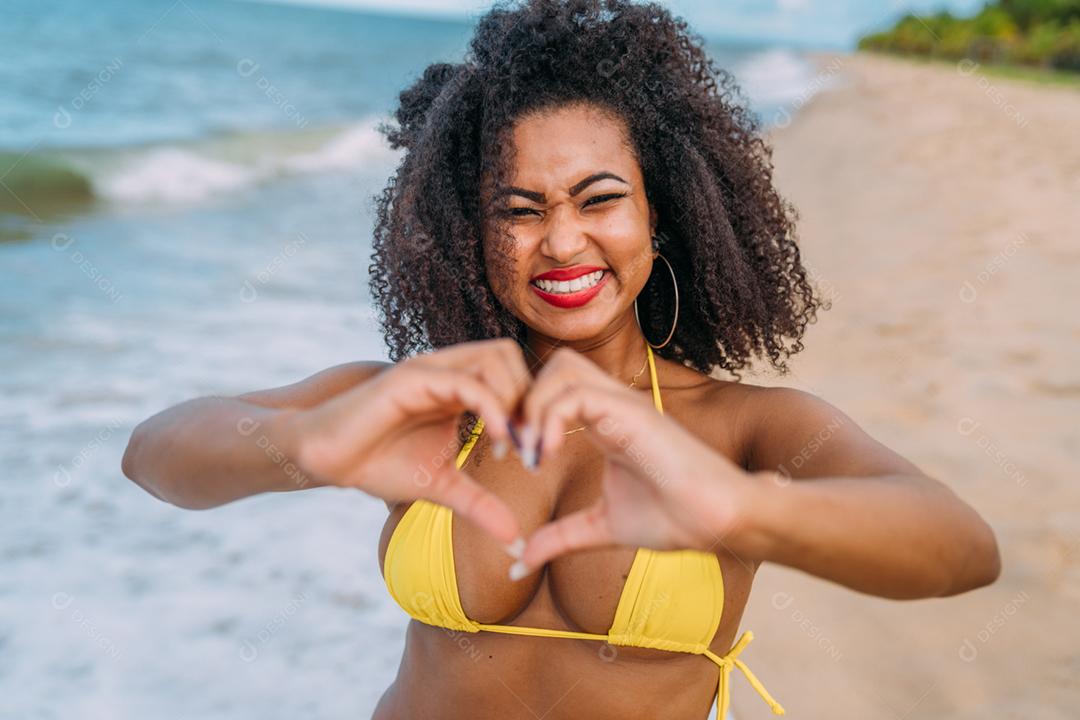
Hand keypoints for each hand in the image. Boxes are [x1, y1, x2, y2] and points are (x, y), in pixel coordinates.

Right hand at [284, 339, 530, 544]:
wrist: (327, 458)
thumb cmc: (380, 463)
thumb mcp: (441, 486)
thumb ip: (479, 505)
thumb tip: (515, 540)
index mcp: (458, 387)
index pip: (515, 376)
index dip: (533, 411)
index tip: (535, 455)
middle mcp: (449, 370)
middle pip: (513, 358)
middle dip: (531, 401)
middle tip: (532, 448)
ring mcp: (432, 369)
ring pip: (497, 358)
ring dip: (516, 400)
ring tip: (514, 446)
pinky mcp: (413, 377)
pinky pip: (467, 381)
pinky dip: (492, 407)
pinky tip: (498, 440)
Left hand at [513, 348, 767, 575]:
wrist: (717, 521)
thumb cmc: (673, 519)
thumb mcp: (601, 528)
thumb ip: (560, 538)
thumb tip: (520, 563)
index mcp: (605, 421)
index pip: (554, 388)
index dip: (525, 415)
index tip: (516, 459)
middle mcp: (613, 404)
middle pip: (554, 364)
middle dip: (523, 399)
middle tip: (516, 448)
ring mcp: (624, 404)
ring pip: (561, 368)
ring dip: (533, 407)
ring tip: (530, 455)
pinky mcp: (631, 413)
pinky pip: (575, 394)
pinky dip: (549, 419)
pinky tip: (545, 456)